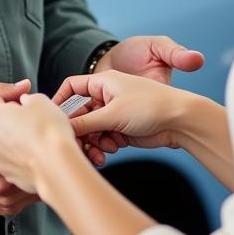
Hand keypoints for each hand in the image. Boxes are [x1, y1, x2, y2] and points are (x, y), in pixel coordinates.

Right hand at [0, 81, 39, 217]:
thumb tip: (25, 85)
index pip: (31, 137)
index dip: (42, 126)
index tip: (42, 120)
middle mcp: (0, 181)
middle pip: (40, 161)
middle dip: (45, 148)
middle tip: (45, 135)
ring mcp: (6, 197)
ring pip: (40, 181)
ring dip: (43, 167)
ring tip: (40, 152)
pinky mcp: (8, 208)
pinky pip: (33, 195)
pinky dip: (35, 181)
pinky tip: (30, 168)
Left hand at [0, 93, 76, 195]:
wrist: (57, 167)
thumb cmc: (48, 135)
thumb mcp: (41, 101)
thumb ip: (27, 98)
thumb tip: (26, 101)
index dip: (6, 100)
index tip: (18, 101)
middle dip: (10, 121)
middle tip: (29, 120)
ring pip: (2, 145)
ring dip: (14, 140)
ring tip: (35, 138)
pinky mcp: (8, 175)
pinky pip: (11, 162)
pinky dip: (20, 157)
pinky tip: (36, 154)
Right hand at [73, 37, 202, 162]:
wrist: (180, 121)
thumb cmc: (150, 107)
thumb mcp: (112, 114)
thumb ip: (84, 122)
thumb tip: (61, 127)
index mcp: (103, 82)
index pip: (72, 87)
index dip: (60, 101)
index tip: (52, 119)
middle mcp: (107, 96)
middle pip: (80, 114)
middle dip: (79, 131)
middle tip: (78, 146)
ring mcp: (114, 113)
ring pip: (91, 129)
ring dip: (92, 142)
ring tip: (101, 152)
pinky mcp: (122, 129)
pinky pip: (103, 138)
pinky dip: (104, 146)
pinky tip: (112, 151)